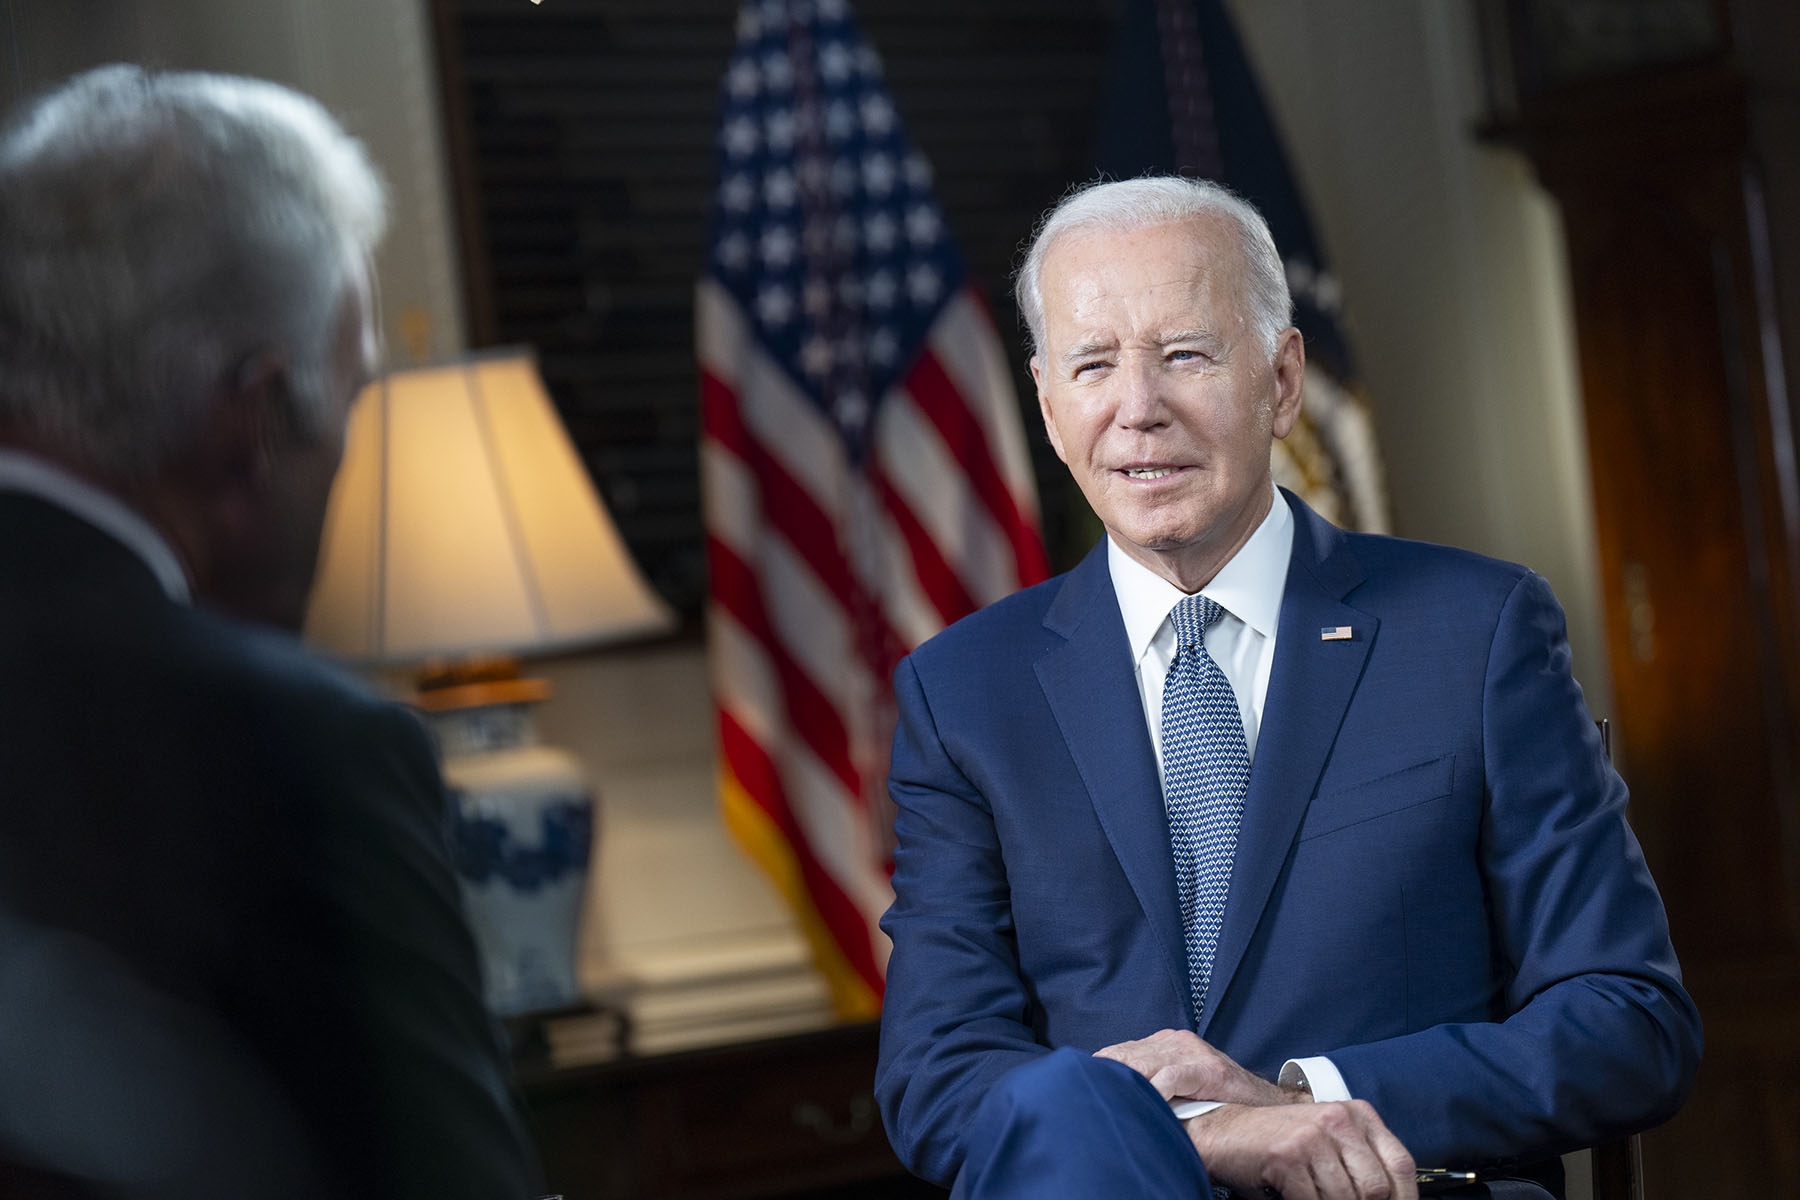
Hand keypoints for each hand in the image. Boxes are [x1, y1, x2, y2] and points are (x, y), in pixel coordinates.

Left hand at [1093, 1028, 1297, 1106]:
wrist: (1266, 1102)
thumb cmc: (1220, 1098)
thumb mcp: (1180, 1083)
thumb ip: (1153, 1080)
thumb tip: (1117, 1095)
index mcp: (1167, 1042)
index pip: (1121, 1051)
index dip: (1102, 1068)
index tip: (1086, 1083)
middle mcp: (1176, 1042)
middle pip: (1127, 1056)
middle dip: (1107, 1075)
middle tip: (1090, 1092)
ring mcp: (1191, 1053)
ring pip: (1143, 1064)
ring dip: (1125, 1083)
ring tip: (1109, 1097)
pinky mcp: (1207, 1069)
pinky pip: (1170, 1078)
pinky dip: (1154, 1090)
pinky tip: (1145, 1101)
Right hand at [1187, 1101, 1417, 1199]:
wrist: (1228, 1132)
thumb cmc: (1281, 1143)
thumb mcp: (1330, 1142)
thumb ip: (1362, 1163)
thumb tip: (1389, 1198)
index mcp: (1355, 1114)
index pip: (1400, 1165)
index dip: (1404, 1198)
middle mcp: (1337, 1120)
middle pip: (1376, 1188)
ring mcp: (1312, 1136)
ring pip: (1345, 1199)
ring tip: (1313, 1195)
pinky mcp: (1288, 1156)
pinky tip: (1293, 1195)